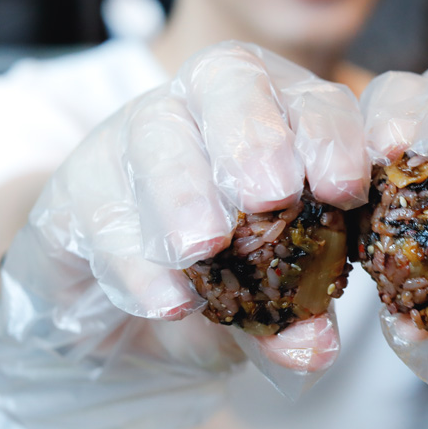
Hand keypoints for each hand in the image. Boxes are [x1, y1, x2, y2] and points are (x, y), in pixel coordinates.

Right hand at [0, 42, 367, 428]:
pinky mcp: (83, 178)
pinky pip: (100, 199)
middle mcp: (214, 108)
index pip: (318, 103)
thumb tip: (314, 349)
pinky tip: (163, 298)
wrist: (130, 289)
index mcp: (285, 121)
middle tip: (270, 197)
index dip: (335, 137)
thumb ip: (295, 317)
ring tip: (202, 249)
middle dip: (255, 137)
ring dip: (183, 188)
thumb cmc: (225, 271)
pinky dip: (131, 253)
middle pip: (233, 78)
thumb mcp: (270, 299)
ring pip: (158, 128)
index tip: (344, 191)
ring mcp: (142, 132)